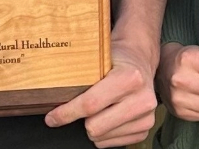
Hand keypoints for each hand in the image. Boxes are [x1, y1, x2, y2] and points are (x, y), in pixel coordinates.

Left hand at [44, 35, 158, 146]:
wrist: (139, 58)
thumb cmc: (117, 57)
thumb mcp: (100, 57)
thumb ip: (83, 77)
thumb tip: (52, 96)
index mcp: (130, 78)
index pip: (91, 104)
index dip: (67, 113)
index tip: (52, 117)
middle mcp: (142, 99)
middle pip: (95, 127)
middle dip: (82, 120)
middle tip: (80, 107)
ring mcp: (146, 116)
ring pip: (102, 138)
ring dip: (94, 126)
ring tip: (98, 108)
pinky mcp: (145, 128)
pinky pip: (113, 143)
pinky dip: (104, 133)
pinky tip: (107, 115)